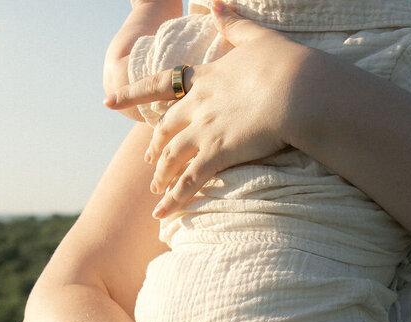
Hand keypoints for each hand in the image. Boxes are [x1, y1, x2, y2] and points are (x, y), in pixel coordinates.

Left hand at [106, 1, 311, 216]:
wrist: (299, 90)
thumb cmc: (286, 64)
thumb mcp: (257, 37)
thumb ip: (234, 23)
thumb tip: (216, 3)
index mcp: (206, 78)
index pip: (161, 84)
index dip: (133, 93)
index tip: (110, 100)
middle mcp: (198, 105)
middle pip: (166, 127)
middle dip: (155, 145)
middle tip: (149, 159)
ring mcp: (206, 130)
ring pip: (172, 156)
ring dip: (162, 174)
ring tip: (156, 190)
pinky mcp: (218, 153)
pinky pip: (189, 181)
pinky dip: (174, 199)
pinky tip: (162, 213)